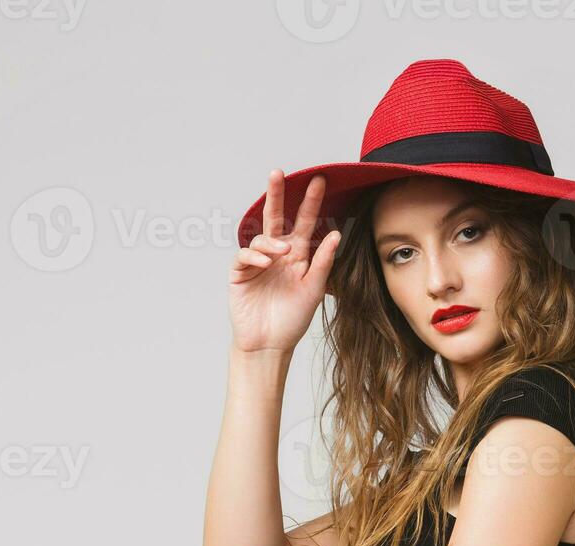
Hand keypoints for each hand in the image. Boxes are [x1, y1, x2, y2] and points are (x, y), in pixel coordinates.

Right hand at [227, 170, 342, 354]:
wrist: (270, 344)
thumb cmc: (293, 320)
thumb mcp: (314, 289)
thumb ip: (323, 261)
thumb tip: (335, 233)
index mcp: (298, 256)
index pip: (305, 223)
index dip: (311, 202)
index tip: (320, 180)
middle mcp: (277, 255)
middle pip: (276, 218)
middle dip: (276, 195)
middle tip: (278, 172)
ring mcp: (257, 263)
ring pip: (261, 237)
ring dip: (271, 240)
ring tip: (281, 252)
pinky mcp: (240, 274)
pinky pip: (244, 255)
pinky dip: (254, 255)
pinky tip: (264, 263)